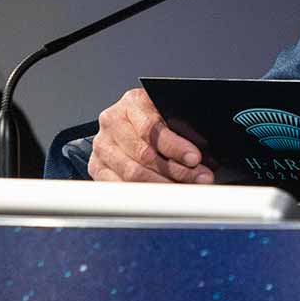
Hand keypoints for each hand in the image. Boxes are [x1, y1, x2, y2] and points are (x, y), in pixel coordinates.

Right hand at [88, 89, 212, 183]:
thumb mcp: (169, 113)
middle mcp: (112, 123)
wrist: (127, 125)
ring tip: (186, 190)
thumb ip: (182, 128)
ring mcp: (103, 146)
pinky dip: (144, 195)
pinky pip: (121, 186)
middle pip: (144, 154)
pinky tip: (162, 197)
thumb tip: (201, 154)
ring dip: (163, 186)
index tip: (194, 158)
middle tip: (199, 179)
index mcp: (132, 102)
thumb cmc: (153, 119)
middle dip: (176, 170)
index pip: (151, 128)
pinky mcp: (97, 167)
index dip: (175, 146)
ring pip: (133, 174)